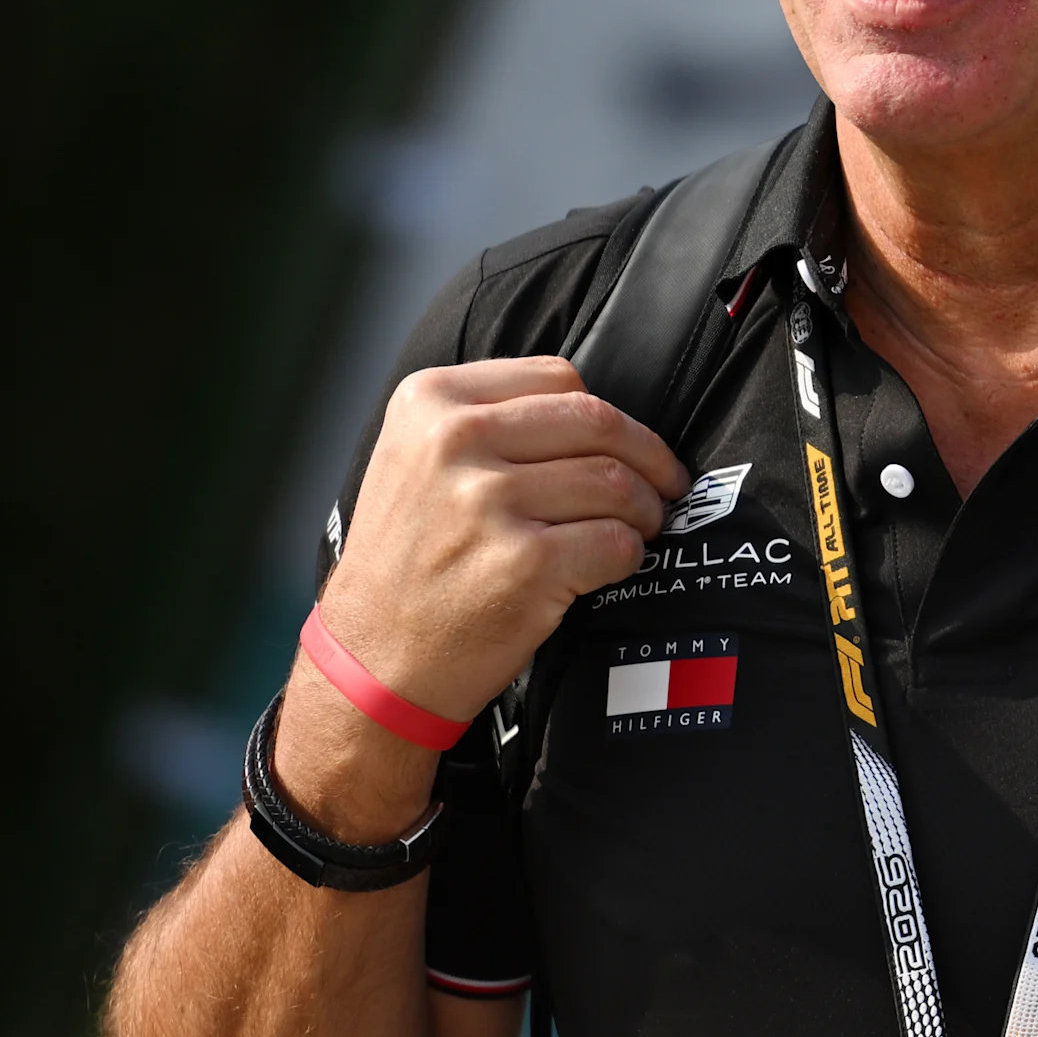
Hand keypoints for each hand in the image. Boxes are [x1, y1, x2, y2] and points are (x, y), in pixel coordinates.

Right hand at [320, 357, 690, 727]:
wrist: (373, 658)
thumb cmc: (407, 563)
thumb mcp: (414, 458)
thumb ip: (488, 419)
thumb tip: (593, 412)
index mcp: (431, 401)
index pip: (557, 378)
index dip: (603, 414)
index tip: (623, 442)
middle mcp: (454, 441)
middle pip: (597, 421)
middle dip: (647, 455)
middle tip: (663, 484)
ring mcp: (488, 503)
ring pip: (614, 482)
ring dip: (643, 509)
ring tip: (638, 528)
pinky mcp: (524, 565)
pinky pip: (616, 542)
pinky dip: (629, 555)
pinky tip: (613, 565)